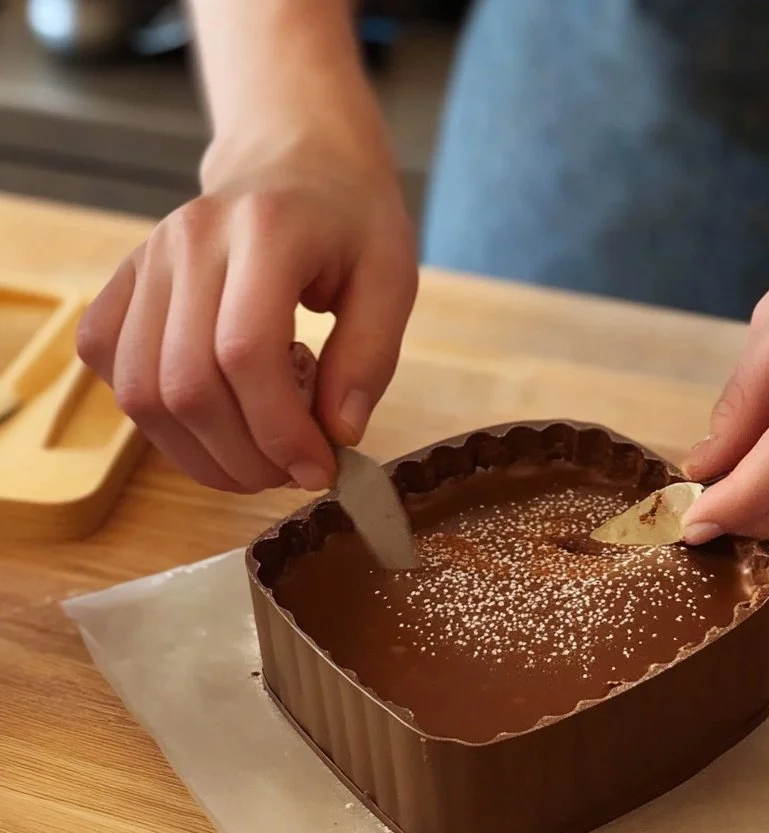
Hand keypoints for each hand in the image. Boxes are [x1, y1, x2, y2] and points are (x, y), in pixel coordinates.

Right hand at [77, 133, 416, 493]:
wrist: (295, 159)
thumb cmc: (351, 220)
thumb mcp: (392, 278)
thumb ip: (370, 357)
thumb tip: (339, 434)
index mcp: (266, 229)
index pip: (245, 353)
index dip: (279, 432)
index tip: (320, 469)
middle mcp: (190, 239)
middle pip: (186, 383)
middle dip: (243, 456)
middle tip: (291, 473)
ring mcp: (147, 259)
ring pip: (140, 390)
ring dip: (199, 453)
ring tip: (256, 460)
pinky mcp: (124, 281)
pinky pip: (112, 367)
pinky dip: (157, 419)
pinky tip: (210, 423)